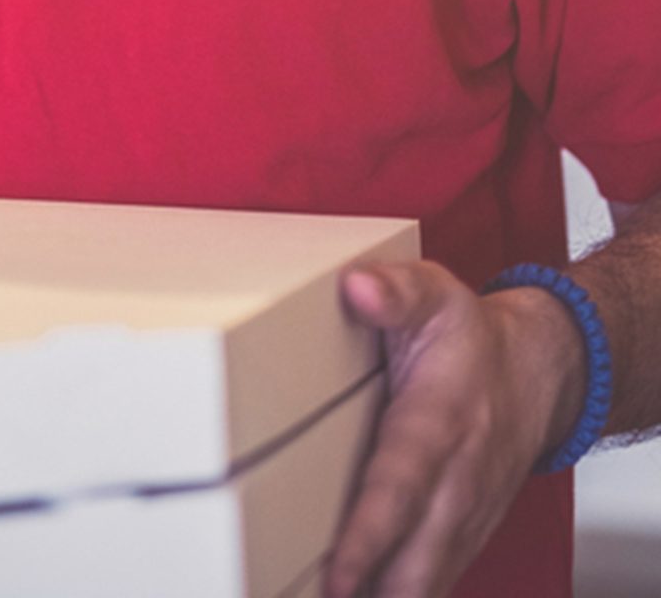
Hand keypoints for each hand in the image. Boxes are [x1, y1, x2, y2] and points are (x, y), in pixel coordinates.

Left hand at [324, 261, 584, 597]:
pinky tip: (358, 596)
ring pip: (424, 581)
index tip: (337, 574)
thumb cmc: (469, 337)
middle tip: (316, 596)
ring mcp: (463, 515)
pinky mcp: (461, 534)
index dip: (369, 535)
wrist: (535, 372)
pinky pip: (430, 580)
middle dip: (370, 591)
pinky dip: (396, 595)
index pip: (401, 488)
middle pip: (414, 559)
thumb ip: (395, 289)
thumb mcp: (433, 293)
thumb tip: (357, 286)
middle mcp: (456, 481)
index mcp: (438, 422)